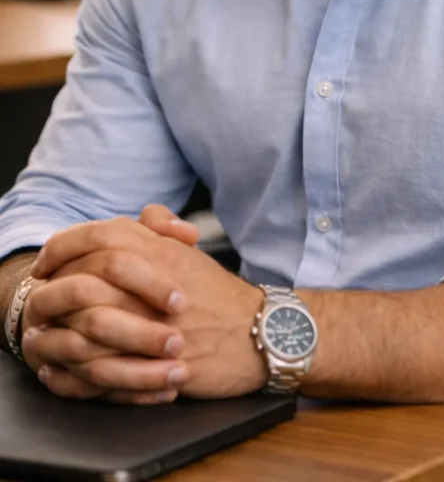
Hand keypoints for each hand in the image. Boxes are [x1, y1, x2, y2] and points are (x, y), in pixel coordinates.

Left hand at [29, 214, 265, 401]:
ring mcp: (155, 323)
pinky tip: (66, 368)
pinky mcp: (157, 362)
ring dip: (61, 330)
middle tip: (43, 294)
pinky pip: (103, 367)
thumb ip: (163, 230)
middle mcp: (155, 282)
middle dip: (55, 286)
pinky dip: (78, 370)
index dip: (65, 244)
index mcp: (162, 252)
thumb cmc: (221, 296)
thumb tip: (142, 215)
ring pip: (88, 323)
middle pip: (87, 274)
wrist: (260, 334)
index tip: (47, 260)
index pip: (100, 234)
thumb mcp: (192, 254)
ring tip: (48, 333)